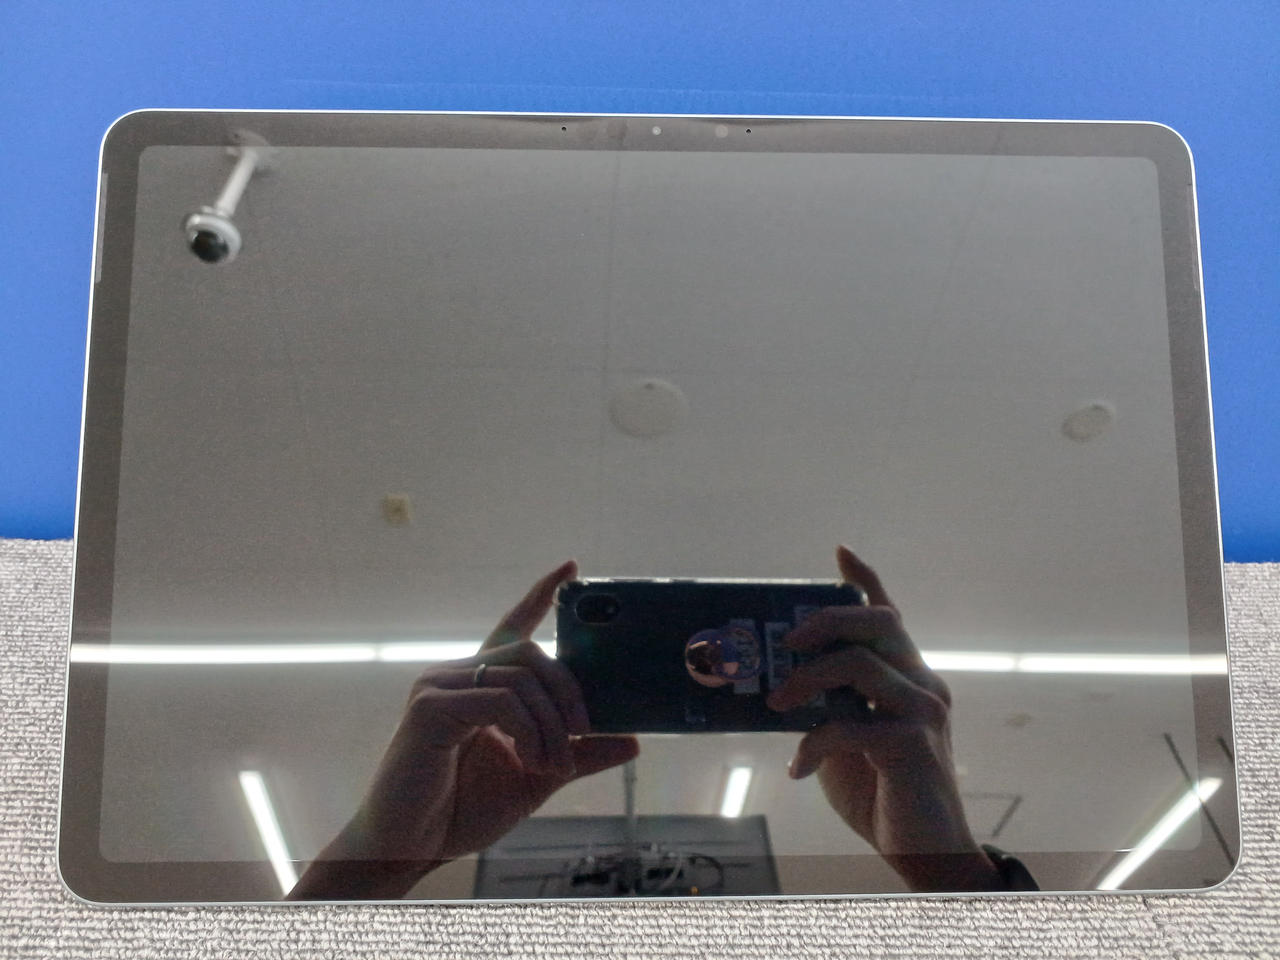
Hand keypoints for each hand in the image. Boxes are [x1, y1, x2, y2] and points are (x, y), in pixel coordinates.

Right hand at [289, 560, 638, 898]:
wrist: (408, 849)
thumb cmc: (460, 810)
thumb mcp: (535, 779)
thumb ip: (578, 756)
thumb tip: (632, 741)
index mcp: (479, 685)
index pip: (511, 626)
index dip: (540, 594)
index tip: (570, 568)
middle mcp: (456, 675)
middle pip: (531, 653)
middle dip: (569, 691)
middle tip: (585, 733)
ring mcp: (438, 687)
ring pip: (521, 676)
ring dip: (553, 723)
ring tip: (555, 764)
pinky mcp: (429, 709)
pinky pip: (499, 701)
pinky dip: (528, 730)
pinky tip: (530, 759)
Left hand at [766, 546, 1003, 891]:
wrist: (924, 853)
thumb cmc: (882, 793)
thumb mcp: (848, 739)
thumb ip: (831, 705)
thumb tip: (780, 685)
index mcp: (907, 677)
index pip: (889, 616)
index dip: (866, 580)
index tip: (840, 552)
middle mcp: (923, 684)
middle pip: (878, 622)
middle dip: (824, 621)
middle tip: (784, 643)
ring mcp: (922, 712)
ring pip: (861, 663)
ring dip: (806, 680)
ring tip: (776, 706)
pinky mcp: (913, 746)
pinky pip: (852, 725)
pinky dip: (814, 743)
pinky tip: (798, 768)